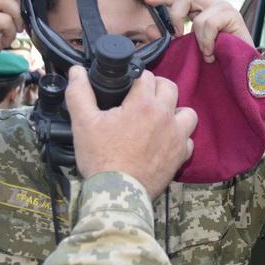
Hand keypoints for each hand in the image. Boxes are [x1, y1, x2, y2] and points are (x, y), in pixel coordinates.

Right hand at [65, 66, 197, 198]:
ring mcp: (176, 136)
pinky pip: (188, 140)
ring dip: (176, 110)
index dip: (135, 77)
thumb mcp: (83, 122)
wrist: (118, 192)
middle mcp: (165, 116)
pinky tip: (165, 141)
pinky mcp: (180, 155)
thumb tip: (77, 71)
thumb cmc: (100, 158)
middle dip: (157, 87)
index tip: (128, 85)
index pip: (146, 76)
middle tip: (143, 96)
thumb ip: (79, 93)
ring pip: (187, 112)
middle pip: (170, 87)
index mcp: (143, 104)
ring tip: (160, 117)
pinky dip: (180, 138)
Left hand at [144, 0, 253, 62]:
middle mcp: (212, 4)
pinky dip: (208, 42)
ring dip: (199, 40)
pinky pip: (209, 25)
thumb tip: (149, 30)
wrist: (244, 67)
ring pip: (198, 17)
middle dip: (176, 16)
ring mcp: (223, 7)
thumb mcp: (191, 46)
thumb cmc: (218, 56)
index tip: (147, 0)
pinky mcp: (232, 15)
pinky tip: (213, 52)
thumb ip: (172, 37)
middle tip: (177, 35)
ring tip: (207, 53)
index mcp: (201, 8)